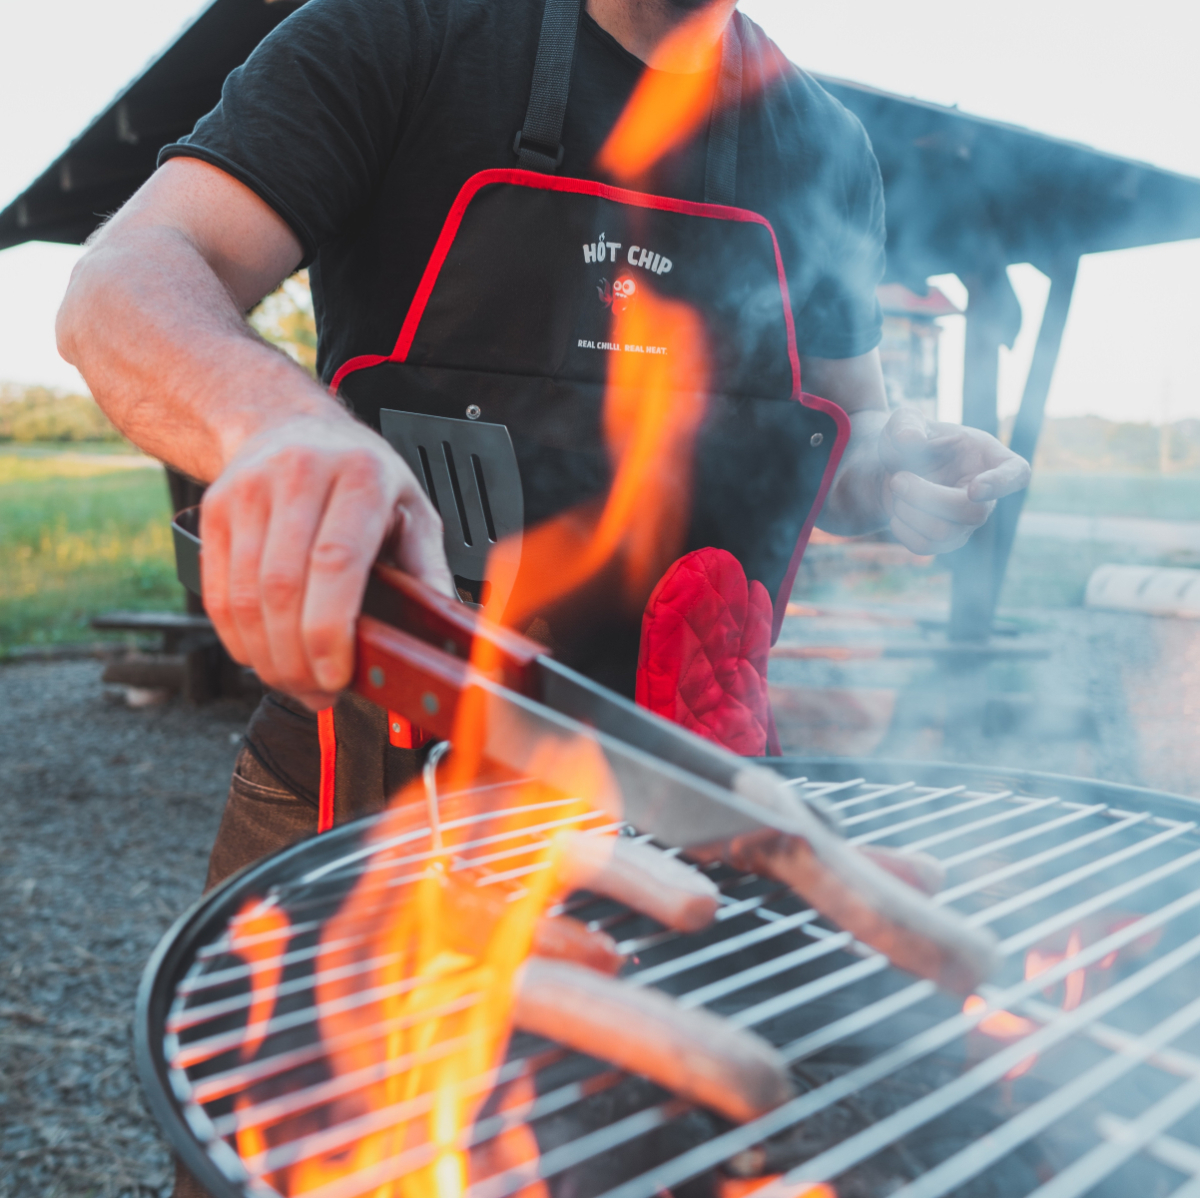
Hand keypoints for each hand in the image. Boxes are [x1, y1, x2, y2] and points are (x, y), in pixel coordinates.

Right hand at [200, 413, 453, 709]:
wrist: (290, 424)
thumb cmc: (360, 474)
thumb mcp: (411, 509)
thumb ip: (428, 569)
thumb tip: (443, 629)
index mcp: (361, 477)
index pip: (336, 563)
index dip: (330, 630)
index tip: (337, 675)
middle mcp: (300, 476)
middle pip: (284, 588)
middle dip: (298, 657)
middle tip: (318, 692)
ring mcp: (250, 491)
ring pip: (245, 596)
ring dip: (267, 656)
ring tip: (294, 681)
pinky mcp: (216, 510)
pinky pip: (217, 592)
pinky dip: (237, 638)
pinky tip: (262, 655)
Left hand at [878, 408, 1030, 555]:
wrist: (894, 468)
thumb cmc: (911, 440)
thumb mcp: (905, 421)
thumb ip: (906, 424)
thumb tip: (909, 440)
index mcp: (990, 457)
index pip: (1016, 474)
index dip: (1001, 485)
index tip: (974, 489)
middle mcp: (987, 495)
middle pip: (973, 514)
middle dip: (927, 498)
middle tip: (897, 479)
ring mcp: (967, 522)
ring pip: (945, 534)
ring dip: (909, 512)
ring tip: (895, 487)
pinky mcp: (946, 540)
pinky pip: (925, 547)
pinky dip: (902, 530)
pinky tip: (896, 511)